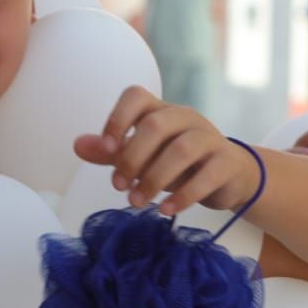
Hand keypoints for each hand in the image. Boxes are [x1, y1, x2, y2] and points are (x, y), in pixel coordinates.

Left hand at [75, 85, 261, 215]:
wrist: (229, 177)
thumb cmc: (177, 164)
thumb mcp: (142, 157)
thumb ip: (112, 152)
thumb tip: (78, 145)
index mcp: (160, 110)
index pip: (136, 97)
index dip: (117, 118)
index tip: (106, 149)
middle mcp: (185, 117)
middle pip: (155, 125)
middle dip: (132, 158)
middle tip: (118, 187)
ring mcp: (210, 137)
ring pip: (182, 150)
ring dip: (154, 179)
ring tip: (136, 202)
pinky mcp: (227, 162)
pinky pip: (207, 175)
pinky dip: (184, 195)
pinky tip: (166, 210)